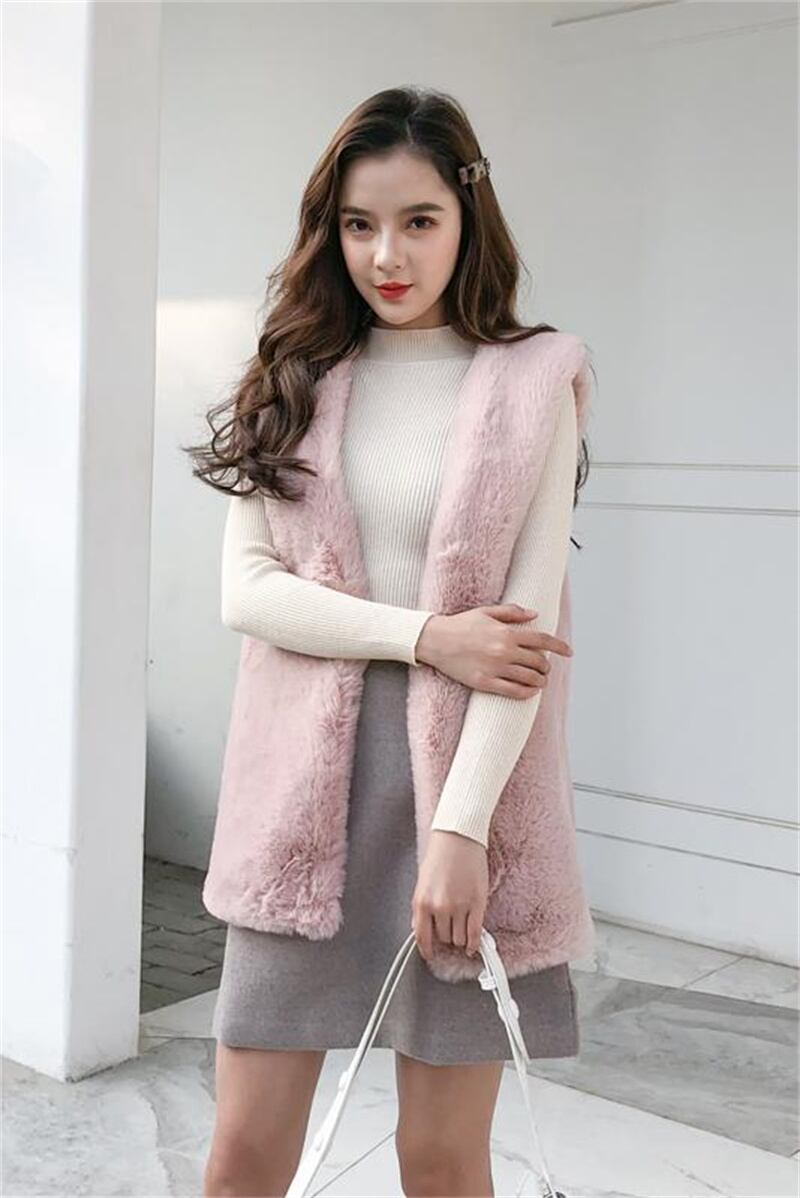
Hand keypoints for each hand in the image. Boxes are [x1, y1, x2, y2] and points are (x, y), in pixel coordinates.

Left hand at [410, 830, 488, 961]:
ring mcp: (459, 907)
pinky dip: (474, 944)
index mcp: (422, 902)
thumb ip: (421, 908)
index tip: (430, 954)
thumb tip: (421, 929)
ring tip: (461, 929)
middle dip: (446, 936)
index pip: (422, 937)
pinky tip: (473, 946)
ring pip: (459, 939)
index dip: (427, 950)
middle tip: (450, 929)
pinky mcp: (477, 904)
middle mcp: (439, 907)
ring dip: (460, 938)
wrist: (458, 837)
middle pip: (443, 938)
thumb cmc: (440, 855)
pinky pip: (475, 933)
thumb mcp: (422, 883)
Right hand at [415, 604, 572, 697]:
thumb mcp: (486, 612)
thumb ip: (512, 613)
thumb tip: (535, 614)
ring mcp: (495, 668)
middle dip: (546, 666)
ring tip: (540, 681)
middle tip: (546, 667)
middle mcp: (504, 651)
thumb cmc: (461, 624)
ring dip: (540, 681)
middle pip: (538, 661)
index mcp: (506, 633)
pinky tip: (531, 692)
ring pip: (529, 679)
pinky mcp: (485, 683)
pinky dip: (527, 693)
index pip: (542, 640)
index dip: (559, 646)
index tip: (569, 652)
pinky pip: (514, 692)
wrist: (435, 640)